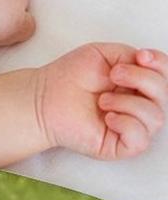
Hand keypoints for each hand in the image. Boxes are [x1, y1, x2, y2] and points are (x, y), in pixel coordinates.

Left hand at [36, 44, 166, 159]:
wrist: (43, 97)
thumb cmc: (69, 77)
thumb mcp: (103, 54)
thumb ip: (130, 55)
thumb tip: (148, 63)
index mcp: (139, 84)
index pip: (166, 76)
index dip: (161, 64)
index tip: (141, 56)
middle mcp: (140, 106)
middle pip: (165, 95)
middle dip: (142, 79)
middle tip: (113, 75)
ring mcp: (132, 126)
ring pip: (156, 117)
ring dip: (128, 103)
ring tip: (102, 100)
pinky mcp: (120, 145)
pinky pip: (141, 139)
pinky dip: (126, 124)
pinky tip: (107, 117)